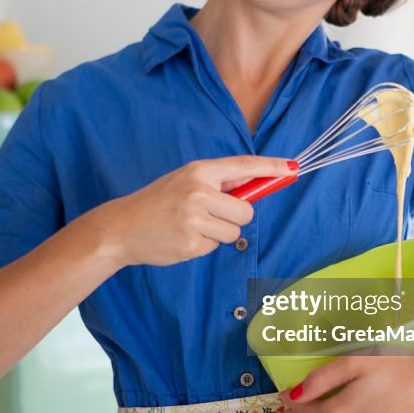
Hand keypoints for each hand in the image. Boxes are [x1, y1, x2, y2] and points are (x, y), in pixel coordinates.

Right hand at [99, 155, 294, 267]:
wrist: (121, 227)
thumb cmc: (158, 203)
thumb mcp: (185, 181)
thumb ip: (219, 184)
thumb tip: (257, 186)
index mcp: (199, 171)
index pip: (244, 166)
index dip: (271, 167)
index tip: (292, 168)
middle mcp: (198, 191)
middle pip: (246, 211)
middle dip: (237, 218)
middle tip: (212, 216)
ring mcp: (194, 218)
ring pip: (233, 232)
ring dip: (219, 234)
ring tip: (191, 227)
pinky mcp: (191, 242)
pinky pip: (215, 246)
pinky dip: (203, 246)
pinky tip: (182, 238)